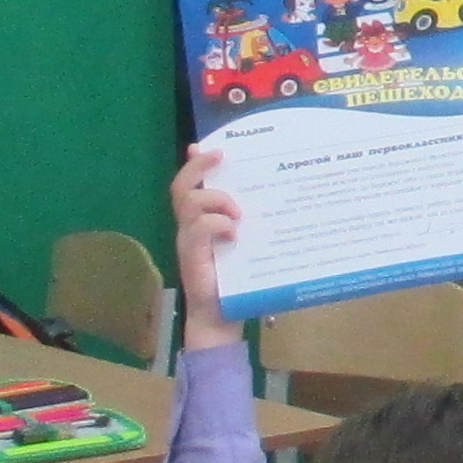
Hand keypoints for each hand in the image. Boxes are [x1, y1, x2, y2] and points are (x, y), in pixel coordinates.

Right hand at [169, 145, 241, 340]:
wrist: (223, 317)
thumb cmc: (239, 280)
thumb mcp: (250, 244)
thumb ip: (253, 223)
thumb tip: (280, 198)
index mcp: (203, 220)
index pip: (191, 184)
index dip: (194, 163)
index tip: (205, 145)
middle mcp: (190, 227)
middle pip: (182, 186)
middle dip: (198, 167)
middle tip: (220, 157)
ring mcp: (188, 241)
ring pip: (188, 202)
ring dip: (215, 199)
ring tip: (238, 212)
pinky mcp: (191, 257)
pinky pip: (198, 228)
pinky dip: (217, 225)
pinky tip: (235, 235)